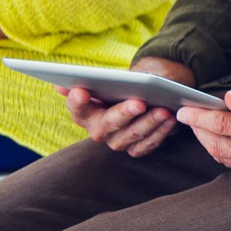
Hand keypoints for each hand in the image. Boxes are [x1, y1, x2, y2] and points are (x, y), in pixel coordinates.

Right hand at [68, 56, 194, 156]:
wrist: (141, 99)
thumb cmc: (120, 89)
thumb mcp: (107, 82)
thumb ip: (87, 82)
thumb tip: (58, 85)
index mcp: (85, 114)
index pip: (77, 108)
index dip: (77, 101)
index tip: (81, 90)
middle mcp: (98, 131)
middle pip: (108, 124)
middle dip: (124, 113)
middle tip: (139, 102)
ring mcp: (117, 142)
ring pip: (132, 135)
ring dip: (149, 122)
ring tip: (164, 110)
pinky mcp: (136, 149)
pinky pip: (148, 144)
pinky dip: (161, 132)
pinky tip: (171, 119)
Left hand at [177, 86, 230, 177]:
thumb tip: (229, 101)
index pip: (222, 125)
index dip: (199, 118)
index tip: (184, 110)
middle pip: (217, 144)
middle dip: (198, 131)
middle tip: (189, 117)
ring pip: (224, 157)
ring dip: (208, 143)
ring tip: (201, 127)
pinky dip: (223, 152)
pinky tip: (221, 139)